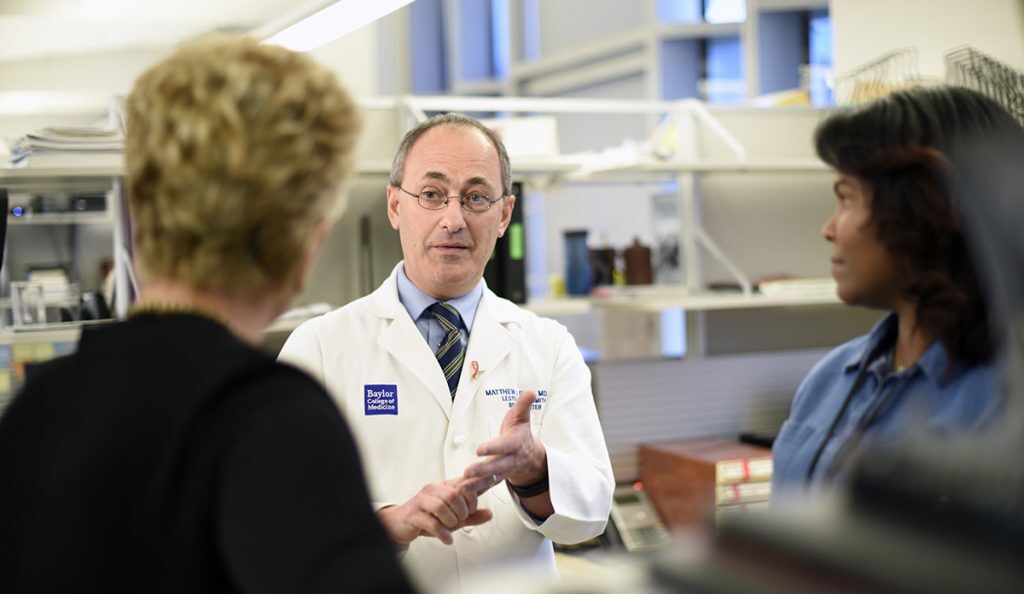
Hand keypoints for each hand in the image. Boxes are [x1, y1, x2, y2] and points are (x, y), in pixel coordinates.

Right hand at [376, 478, 492, 549]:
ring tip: (452, 527)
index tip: (473, 510)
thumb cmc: (428, 518)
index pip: (463, 484)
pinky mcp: (413, 515)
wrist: (401, 524)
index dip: (473, 497)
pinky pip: (431, 523)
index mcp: (443, 486)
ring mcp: (421, 501)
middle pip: (453, 494)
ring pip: (441, 506)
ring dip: (451, 520)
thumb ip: (472, 516)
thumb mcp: (453, 517)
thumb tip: (490, 514)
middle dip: (462, 510)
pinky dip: (443, 533)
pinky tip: (447, 539)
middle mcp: (432, 490)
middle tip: (462, 519)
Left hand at [463, 391, 546, 491]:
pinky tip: (461, 493)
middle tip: (467, 472)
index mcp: (514, 444)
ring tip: (461, 488)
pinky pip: (484, 486)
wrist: (530, 456)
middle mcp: (509, 460)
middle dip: (482, 470)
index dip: (492, 448)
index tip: (479, 450)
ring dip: (475, 485)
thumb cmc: (520, 434)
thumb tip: (531, 392)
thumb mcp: (522, 417)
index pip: (502, 446)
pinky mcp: (495, 479)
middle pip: (495, 467)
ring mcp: (503, 472)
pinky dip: (473, 491)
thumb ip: (524, 405)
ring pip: (489, 480)